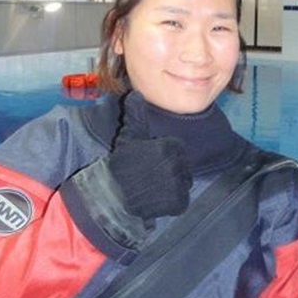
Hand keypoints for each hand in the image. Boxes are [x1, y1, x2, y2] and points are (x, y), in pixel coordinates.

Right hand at [108, 92, 192, 218]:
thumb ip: (136, 115)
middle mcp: (176, 165)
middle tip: (151, 174)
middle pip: (181, 165)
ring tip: (153, 186)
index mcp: (169, 147)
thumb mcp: (129, 137)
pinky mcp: (179, 204)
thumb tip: (136, 94)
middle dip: (168, 169)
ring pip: (183, 182)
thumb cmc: (121, 164)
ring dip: (172, 185)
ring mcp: (178, 186)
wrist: (114, 195)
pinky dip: (172, 200)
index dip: (163, 154)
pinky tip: (156, 197)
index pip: (177, 149)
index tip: (150, 159)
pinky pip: (181, 200)